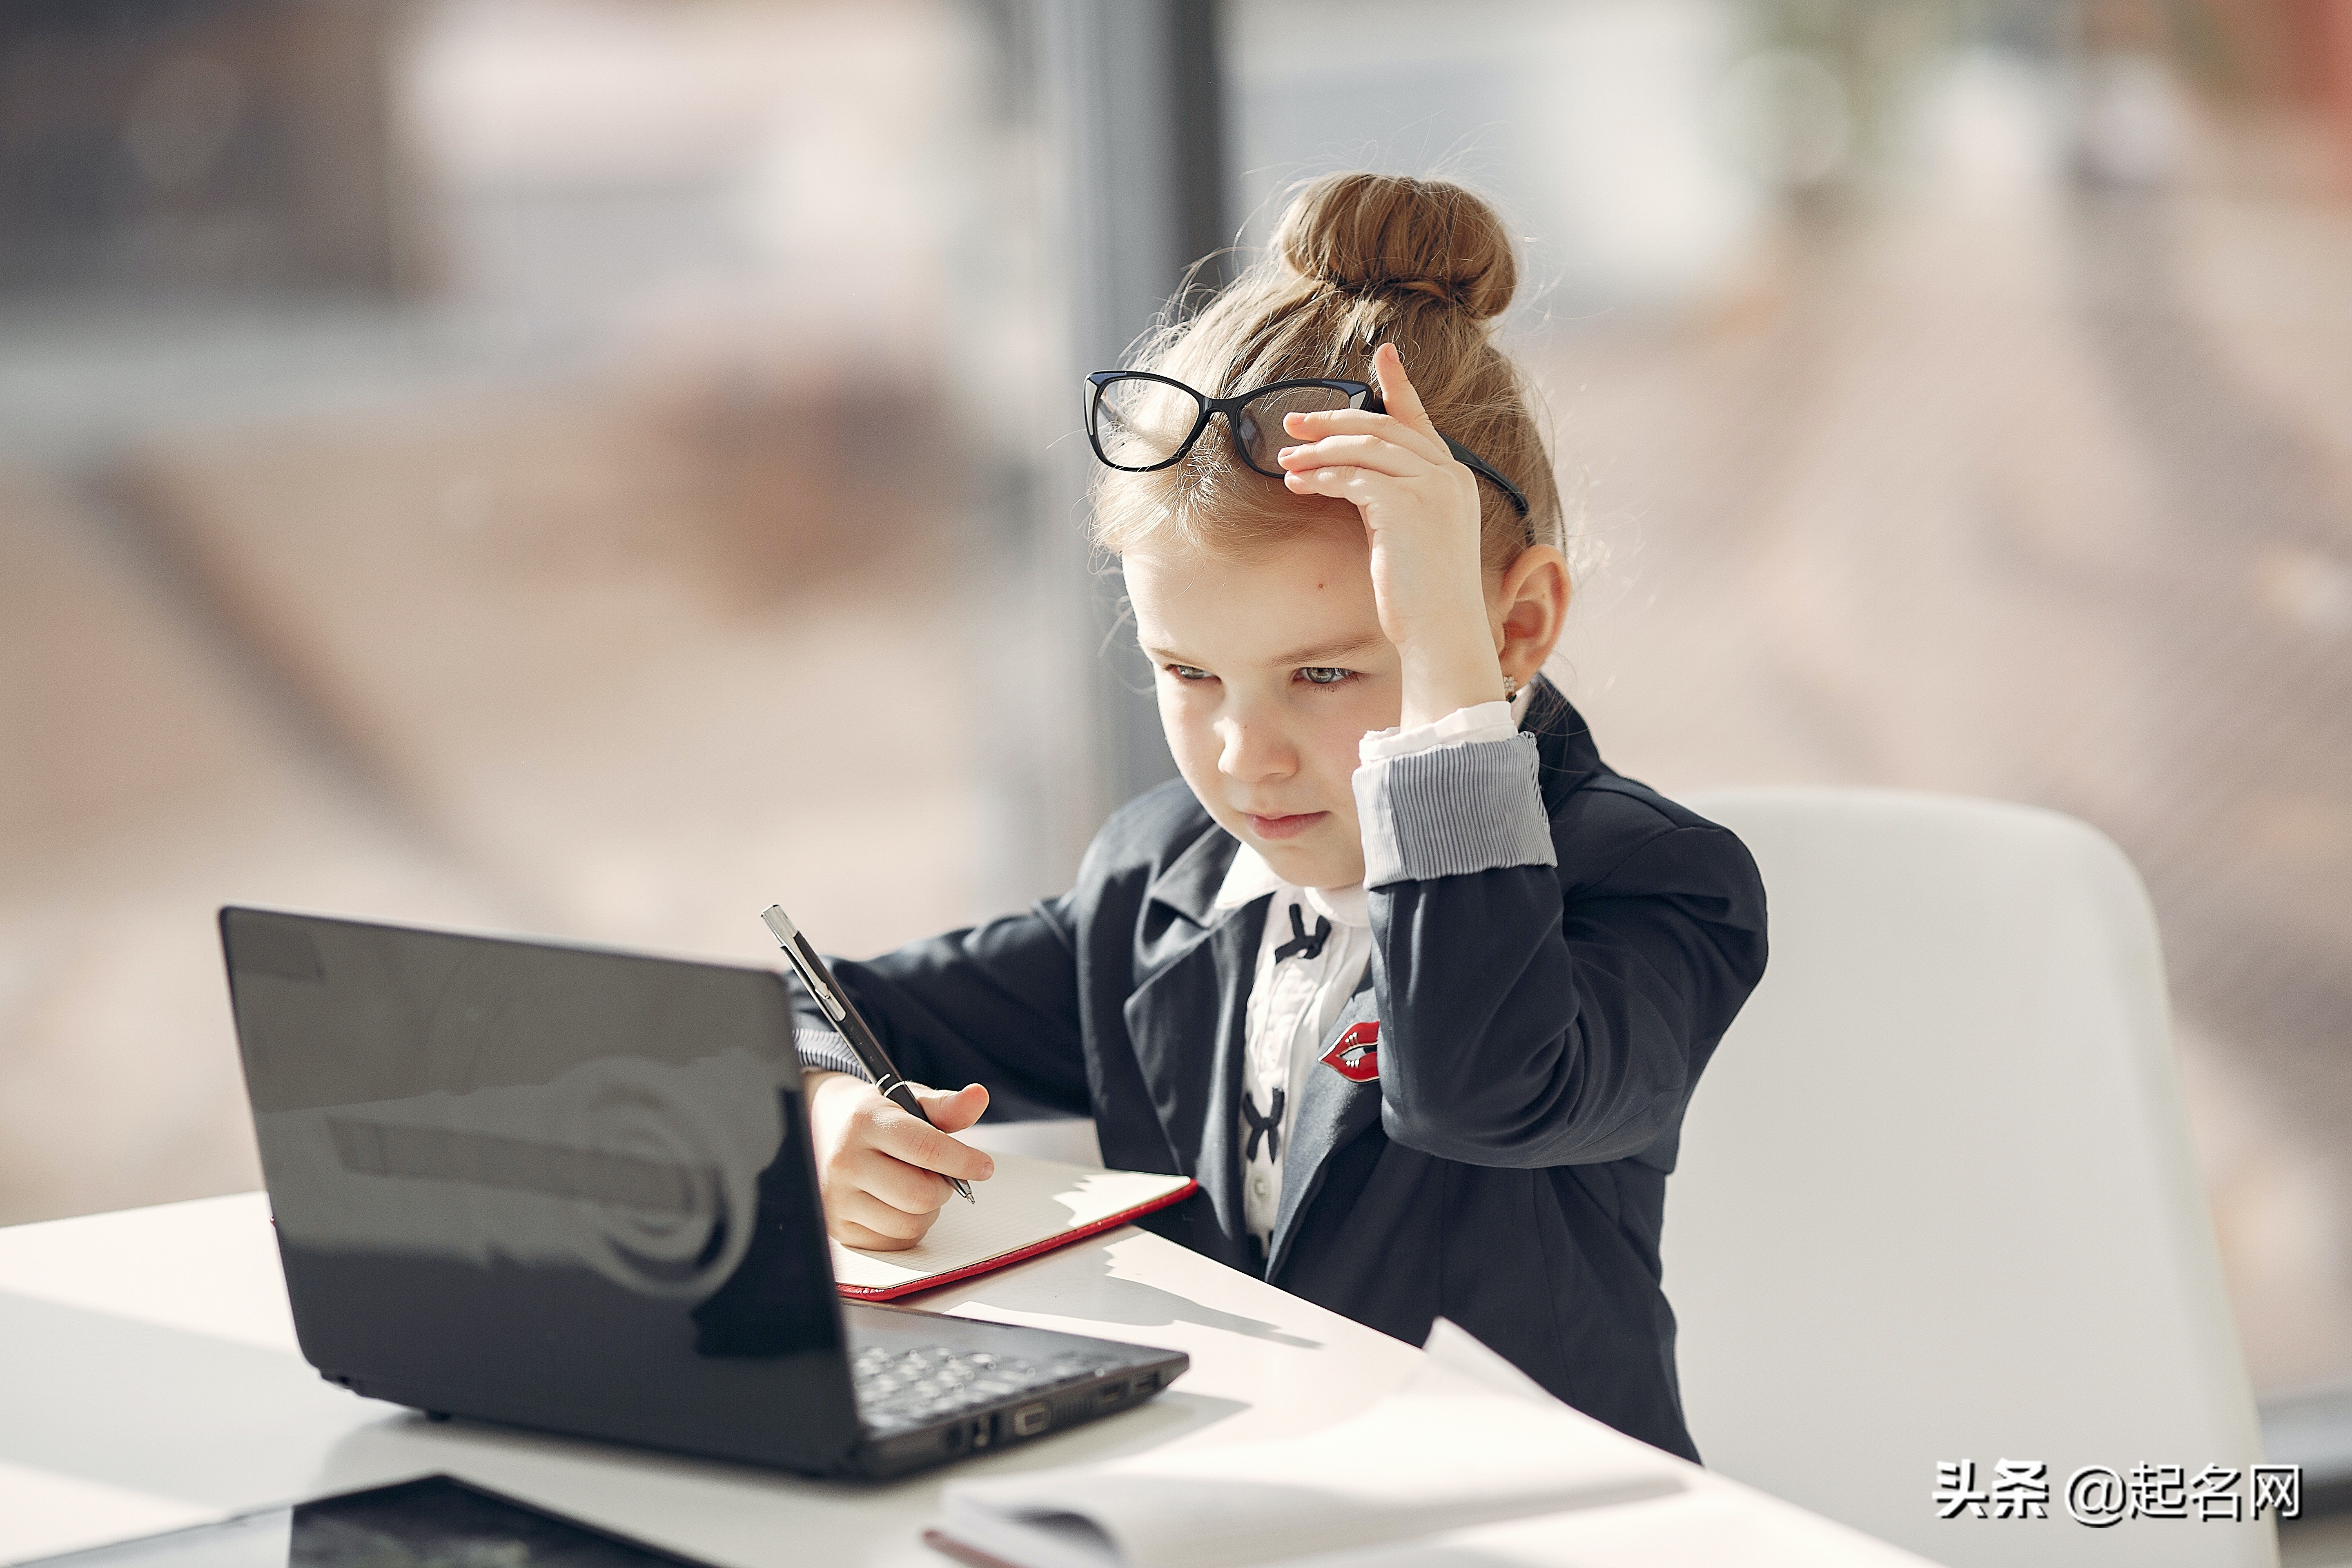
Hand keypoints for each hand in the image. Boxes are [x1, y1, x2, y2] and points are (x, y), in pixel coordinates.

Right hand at [805, 1071, 993, 1250]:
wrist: (822, 1128)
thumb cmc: (876, 1116)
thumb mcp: (910, 1101)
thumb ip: (946, 1105)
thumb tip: (978, 1097)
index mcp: (865, 1122)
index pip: (925, 1148)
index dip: (963, 1160)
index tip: (984, 1166)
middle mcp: (845, 1161)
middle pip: (921, 1195)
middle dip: (944, 1187)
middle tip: (940, 1173)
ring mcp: (838, 1198)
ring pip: (910, 1224)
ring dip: (928, 1210)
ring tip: (915, 1185)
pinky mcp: (839, 1227)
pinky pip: (895, 1242)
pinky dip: (908, 1227)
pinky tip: (897, 1204)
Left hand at [1277, 342, 1503, 725]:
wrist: (1443, 633)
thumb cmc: (1424, 597)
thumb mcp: (1413, 538)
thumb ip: (1394, 501)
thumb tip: (1352, 482)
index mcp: (1454, 480)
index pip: (1420, 421)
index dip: (1399, 384)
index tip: (1382, 353)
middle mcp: (1448, 476)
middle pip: (1383, 427)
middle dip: (1333, 421)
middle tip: (1293, 424)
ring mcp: (1431, 488)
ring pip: (1365, 447)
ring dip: (1319, 451)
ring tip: (1285, 460)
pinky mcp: (1406, 507)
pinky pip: (1354, 477)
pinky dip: (1322, 477)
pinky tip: (1299, 484)